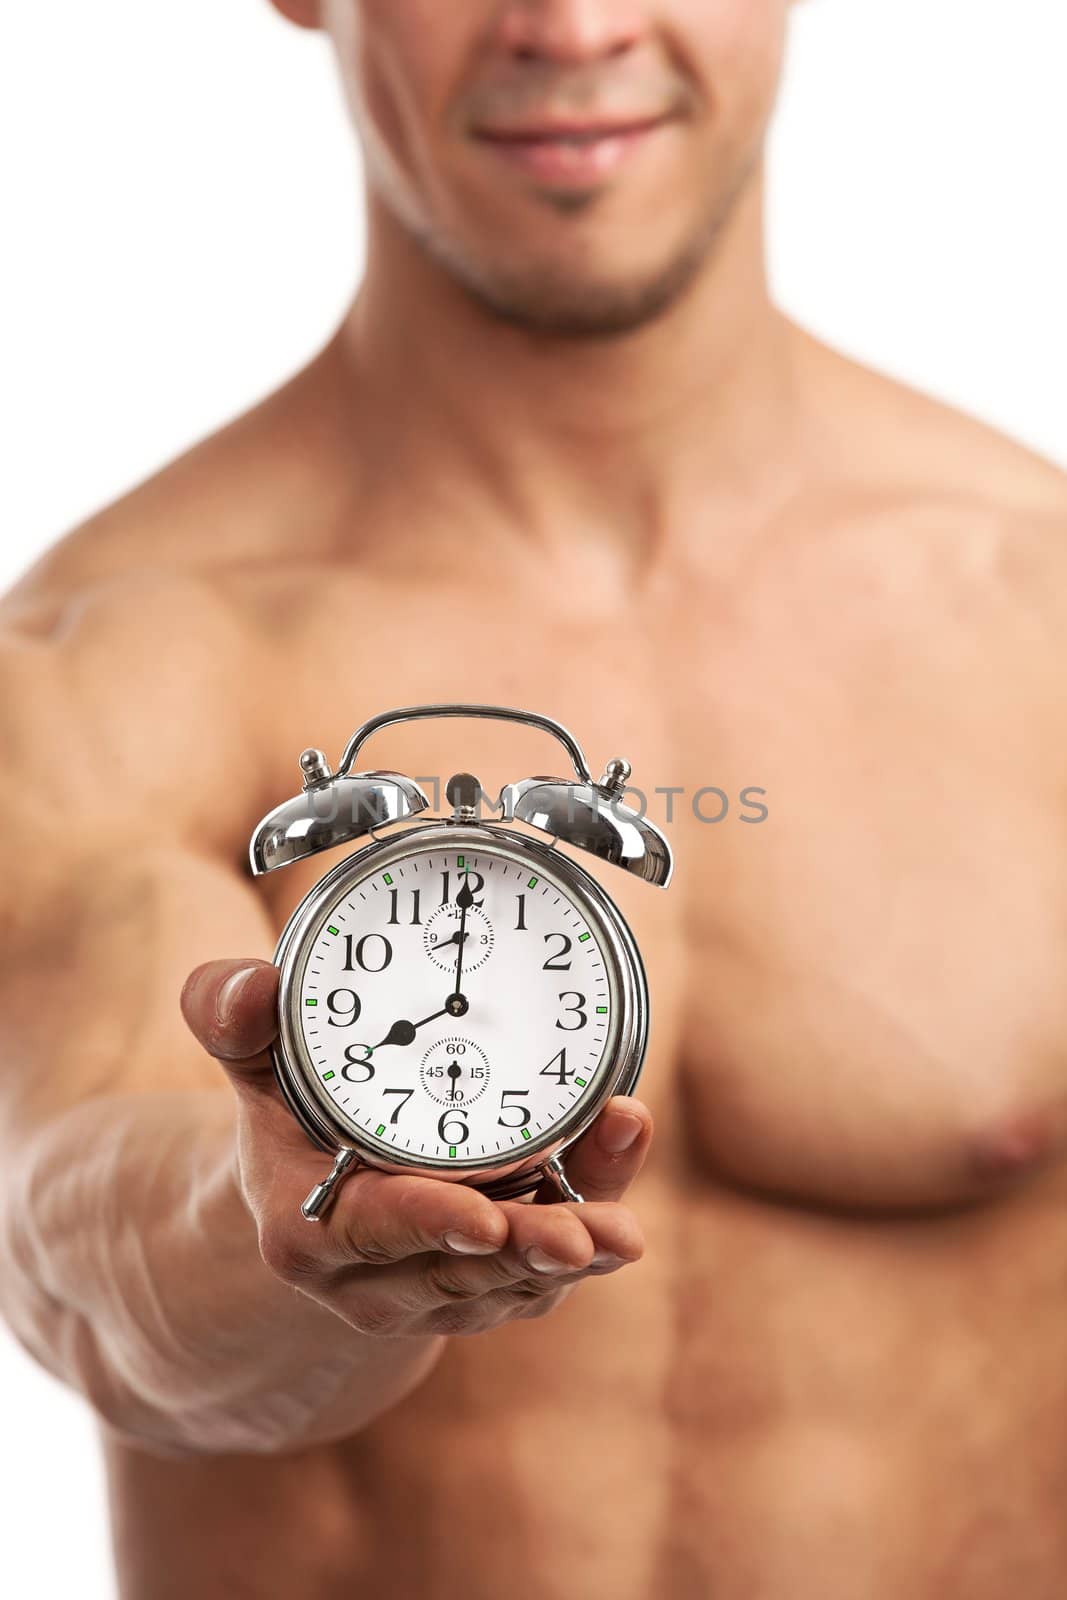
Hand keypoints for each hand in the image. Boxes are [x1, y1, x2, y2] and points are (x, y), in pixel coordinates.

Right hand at [181, 957, 651, 1339]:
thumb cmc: (286, 1117)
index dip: (430, 1225)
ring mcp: (436, 1291)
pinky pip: (545, 1268)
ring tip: (625, 1226)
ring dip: (577, 1246)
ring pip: (517, 1278)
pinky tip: (622, 1191)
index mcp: (311, 1229)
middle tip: (590, 1234)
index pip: (374, 1230)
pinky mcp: (488, 1287)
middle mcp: (373, 1281)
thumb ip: (237, 1021)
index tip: (486, 1218)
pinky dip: (589, 1225)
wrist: (307, 1197)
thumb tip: (245, 987)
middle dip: (529, 1251)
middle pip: (463, 1269)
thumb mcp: (255, 1066)